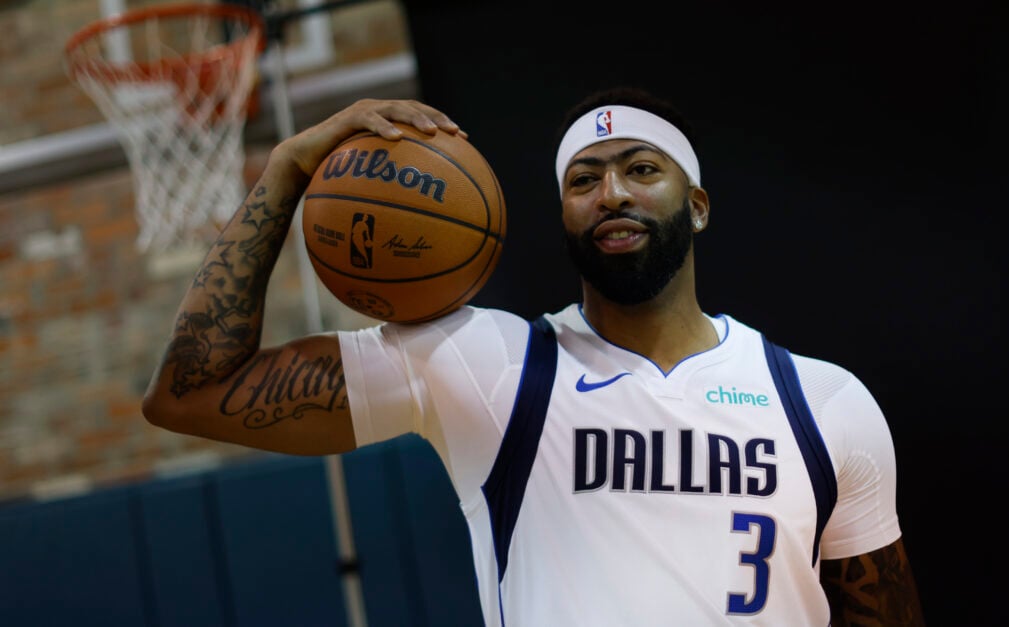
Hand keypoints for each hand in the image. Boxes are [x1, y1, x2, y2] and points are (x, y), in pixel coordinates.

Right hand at [273, 98, 465, 179]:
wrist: (303, 162)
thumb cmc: (336, 173)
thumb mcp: (369, 178)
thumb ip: (390, 183)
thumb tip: (418, 212)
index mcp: (389, 122)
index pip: (422, 117)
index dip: (443, 124)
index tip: (464, 138)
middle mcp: (379, 111)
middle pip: (415, 107)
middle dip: (437, 118)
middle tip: (455, 133)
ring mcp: (363, 111)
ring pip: (395, 108)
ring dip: (416, 118)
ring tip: (432, 132)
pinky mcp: (346, 118)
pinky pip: (368, 120)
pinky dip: (383, 127)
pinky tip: (396, 139)